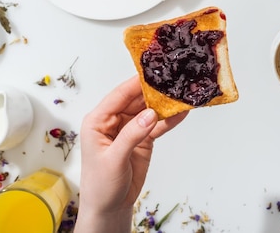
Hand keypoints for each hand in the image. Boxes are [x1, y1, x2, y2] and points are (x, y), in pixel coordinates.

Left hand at [74, 75, 187, 232]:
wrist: (110, 208)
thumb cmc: (100, 185)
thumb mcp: (113, 159)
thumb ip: (131, 135)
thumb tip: (150, 114)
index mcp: (98, 121)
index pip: (118, 96)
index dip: (135, 83)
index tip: (153, 71)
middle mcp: (114, 121)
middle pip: (136, 99)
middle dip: (154, 91)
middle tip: (173, 79)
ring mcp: (130, 129)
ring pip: (149, 110)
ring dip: (164, 104)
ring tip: (182, 93)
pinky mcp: (143, 138)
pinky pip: (158, 125)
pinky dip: (170, 119)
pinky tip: (182, 111)